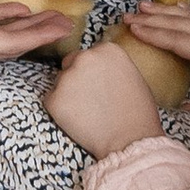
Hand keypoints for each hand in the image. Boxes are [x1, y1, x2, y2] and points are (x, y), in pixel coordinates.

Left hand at [47, 38, 164, 157]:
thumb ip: (111, 65)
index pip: (89, 54)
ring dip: (68, 94)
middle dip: (77, 78)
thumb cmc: (137, 113)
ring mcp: (67, 77)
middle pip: (71, 63)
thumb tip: (99, 68)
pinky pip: (51, 101)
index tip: (100, 86)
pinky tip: (78, 121)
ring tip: (88, 113)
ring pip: (61, 82)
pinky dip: (60, 110)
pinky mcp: (54, 99)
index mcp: (107, 49)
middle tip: (91, 100)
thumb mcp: (132, 75)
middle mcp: (85, 57)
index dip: (93, 72)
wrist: (129, 140)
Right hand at [120, 0, 189, 121]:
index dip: (155, 35)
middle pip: (181, 24)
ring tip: (144, 5)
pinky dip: (186, 10)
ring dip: (166, 10)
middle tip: (127, 15)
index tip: (132, 29)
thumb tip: (181, 112)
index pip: (180, 42)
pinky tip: (178, 8)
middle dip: (153, 19)